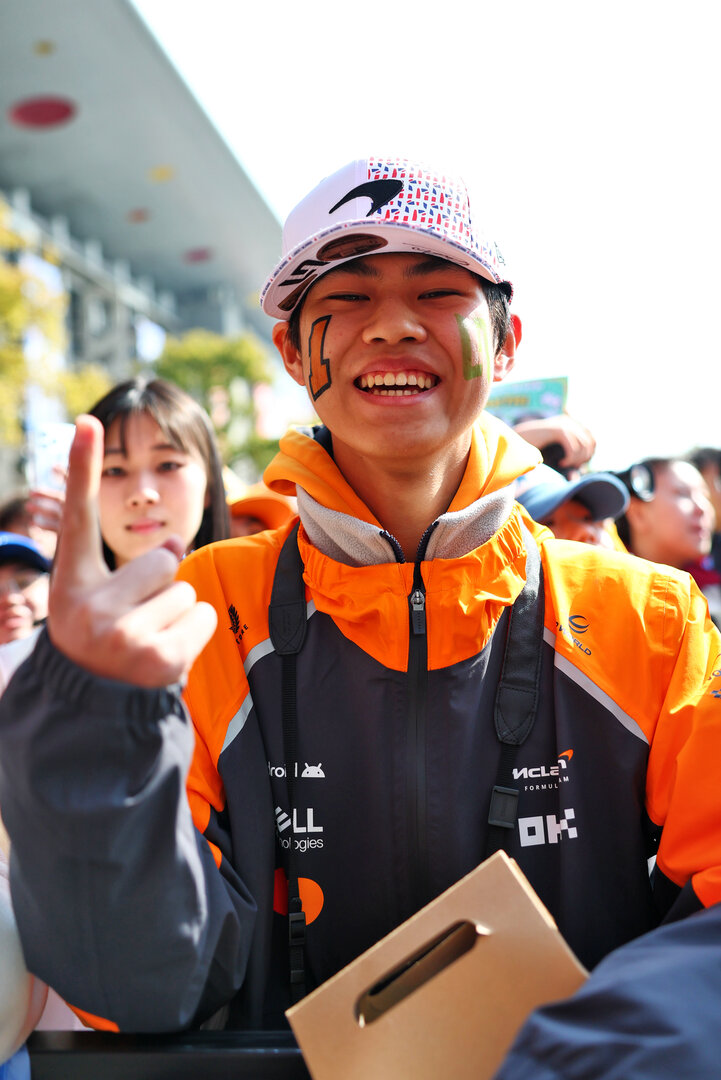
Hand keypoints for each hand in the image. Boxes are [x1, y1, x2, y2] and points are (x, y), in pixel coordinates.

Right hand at [47, 415, 217, 687]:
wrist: (99, 702)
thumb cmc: (105, 633)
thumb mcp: (99, 594)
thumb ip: (133, 562)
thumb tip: (179, 544)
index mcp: (71, 581)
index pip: (79, 514)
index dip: (82, 466)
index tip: (87, 421)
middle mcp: (89, 607)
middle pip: (164, 558)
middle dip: (162, 584)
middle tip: (135, 617)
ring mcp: (123, 635)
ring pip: (186, 589)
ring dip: (178, 611)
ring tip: (148, 637)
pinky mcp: (159, 658)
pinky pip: (203, 615)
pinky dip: (194, 632)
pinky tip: (163, 653)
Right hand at [513, 413, 595, 468]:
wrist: (514, 442)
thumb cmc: (532, 451)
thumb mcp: (552, 456)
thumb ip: (565, 463)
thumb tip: (576, 478)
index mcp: (570, 422)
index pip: (592, 439)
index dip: (588, 454)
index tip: (576, 465)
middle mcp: (569, 421)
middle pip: (590, 442)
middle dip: (583, 459)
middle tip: (571, 467)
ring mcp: (564, 424)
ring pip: (583, 446)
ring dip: (576, 460)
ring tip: (564, 465)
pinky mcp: (558, 430)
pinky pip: (573, 448)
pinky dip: (570, 459)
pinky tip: (561, 463)